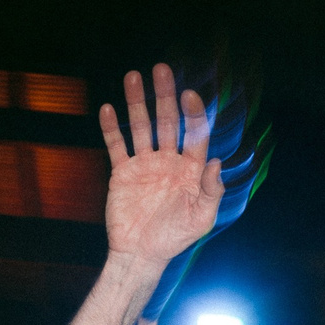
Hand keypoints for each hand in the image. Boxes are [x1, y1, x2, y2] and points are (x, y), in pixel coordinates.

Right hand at [101, 64, 223, 264]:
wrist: (141, 255)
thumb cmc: (175, 239)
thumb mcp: (201, 219)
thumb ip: (211, 190)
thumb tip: (216, 161)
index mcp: (191, 169)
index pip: (194, 133)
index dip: (193, 113)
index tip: (189, 95)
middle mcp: (169, 160)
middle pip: (168, 121)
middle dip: (165, 95)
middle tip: (162, 70)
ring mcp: (145, 164)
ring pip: (141, 127)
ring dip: (137, 102)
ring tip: (133, 76)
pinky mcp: (122, 172)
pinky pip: (116, 145)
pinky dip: (111, 128)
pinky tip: (108, 108)